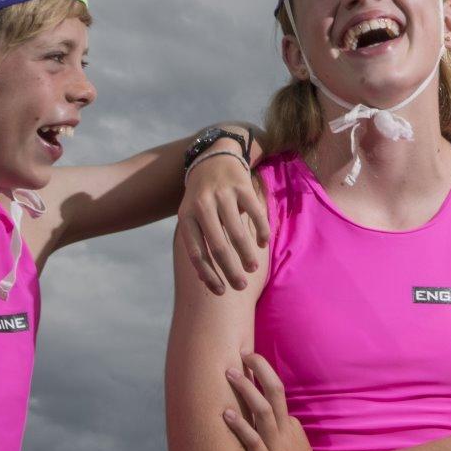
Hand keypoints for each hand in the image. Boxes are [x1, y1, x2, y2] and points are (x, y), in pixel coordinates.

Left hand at [182, 142, 268, 292]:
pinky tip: (264, 243)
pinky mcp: (241, 185)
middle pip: (218, 246)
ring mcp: (222, 195)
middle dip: (230, 271)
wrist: (213, 158)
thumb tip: (206, 279)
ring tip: (253, 268)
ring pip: (238, 232)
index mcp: (186, 217)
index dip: (209, 275)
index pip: (197, 253)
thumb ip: (197, 243)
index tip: (221, 292)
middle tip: (241, 287)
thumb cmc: (202, 197)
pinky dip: (261, 231)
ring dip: (247, 255)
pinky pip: (255, 213)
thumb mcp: (191, 216)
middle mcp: (202, 205)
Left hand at [220, 351, 309, 450]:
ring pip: (263, 411)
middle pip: (275, 391)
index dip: (263, 372)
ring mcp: (275, 445)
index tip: (249, 357)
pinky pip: (253, 441)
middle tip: (243, 353)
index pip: (277, 391)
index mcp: (289, 424)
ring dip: (247, 390)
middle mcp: (283, 430)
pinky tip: (226, 413)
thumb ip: (279, 432)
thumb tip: (261, 416)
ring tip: (230, 373)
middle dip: (260, 369)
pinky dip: (240, 426)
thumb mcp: (294, 447)